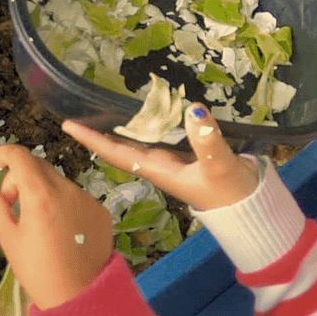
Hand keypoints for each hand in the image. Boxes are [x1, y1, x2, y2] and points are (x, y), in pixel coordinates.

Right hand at [0, 144, 113, 310]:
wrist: (81, 297)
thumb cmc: (39, 271)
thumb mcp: (10, 240)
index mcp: (40, 194)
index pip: (20, 155)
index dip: (4, 153)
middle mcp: (66, 189)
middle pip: (39, 166)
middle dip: (20, 177)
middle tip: (12, 202)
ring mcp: (87, 198)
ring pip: (58, 182)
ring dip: (43, 191)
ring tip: (38, 222)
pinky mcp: (100, 211)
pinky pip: (76, 197)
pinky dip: (63, 204)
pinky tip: (61, 232)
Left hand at [62, 104, 258, 211]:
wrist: (249, 208)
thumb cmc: (231, 191)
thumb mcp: (220, 165)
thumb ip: (207, 140)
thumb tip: (192, 110)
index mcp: (156, 168)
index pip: (116, 152)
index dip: (92, 139)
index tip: (67, 125)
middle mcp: (156, 165)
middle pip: (117, 147)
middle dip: (95, 131)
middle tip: (73, 110)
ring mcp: (167, 162)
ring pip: (133, 142)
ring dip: (114, 128)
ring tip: (93, 108)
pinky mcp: (181, 157)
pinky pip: (152, 138)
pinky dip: (140, 125)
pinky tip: (137, 113)